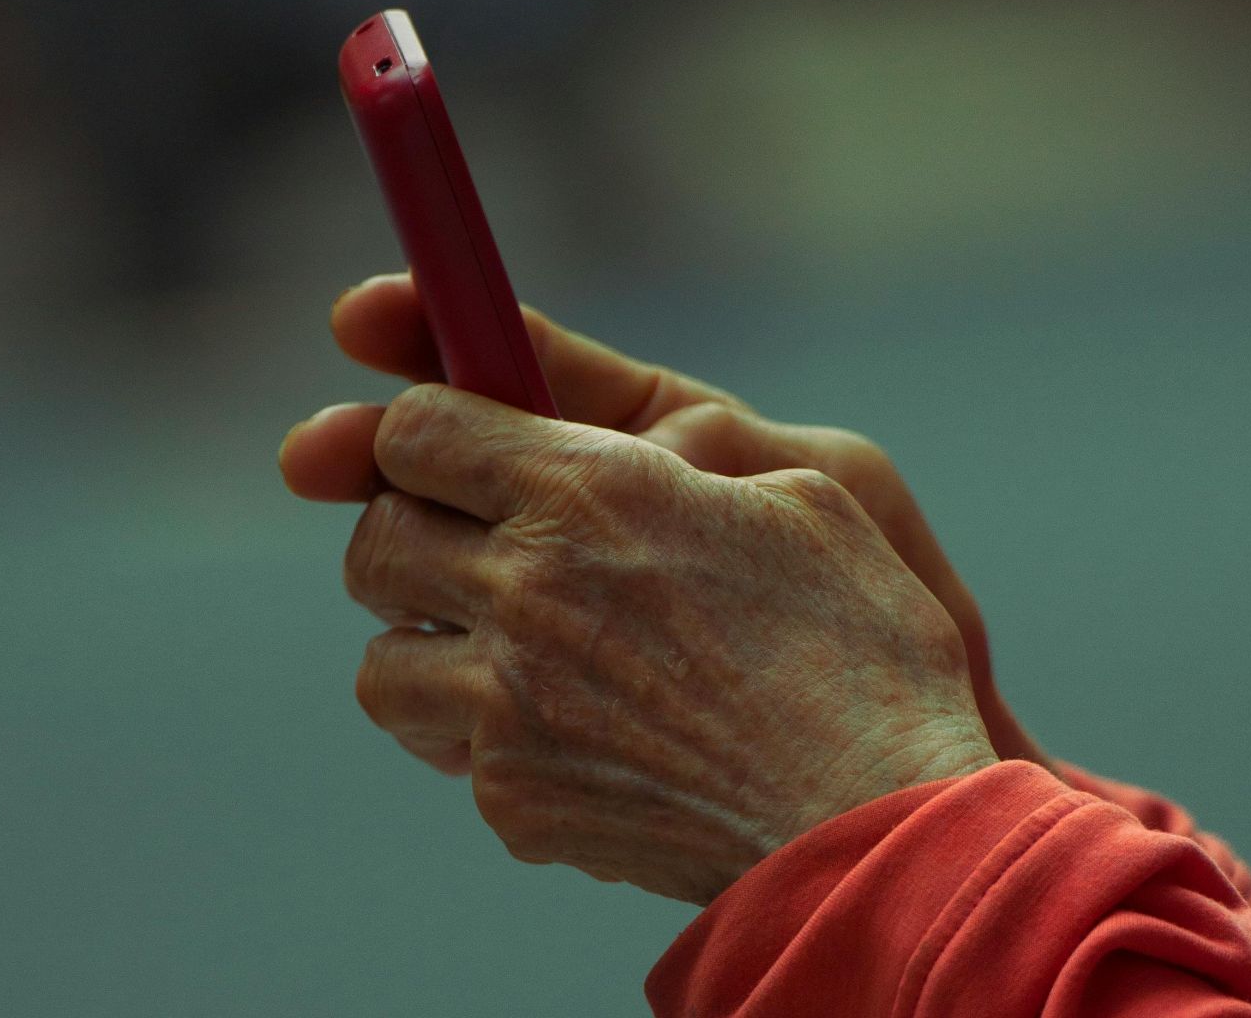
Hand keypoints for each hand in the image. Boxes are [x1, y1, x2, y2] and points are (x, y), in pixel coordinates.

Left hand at [279, 274, 1046, 765]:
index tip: (447, 455)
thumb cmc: (864, 648)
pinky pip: (452, 756)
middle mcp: (526, 589)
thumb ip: (677, 464)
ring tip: (498, 659)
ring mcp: (508, 707)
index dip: (422, 435)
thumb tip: (625, 464)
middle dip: (407, 540)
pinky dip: (489, 744)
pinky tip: (568, 740)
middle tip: (463, 556)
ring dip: (425, 651)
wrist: (876, 820)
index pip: (417, 430)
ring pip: (381, 665)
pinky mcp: (515, 801)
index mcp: (590, 488)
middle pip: (374, 544)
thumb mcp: (801, 499)